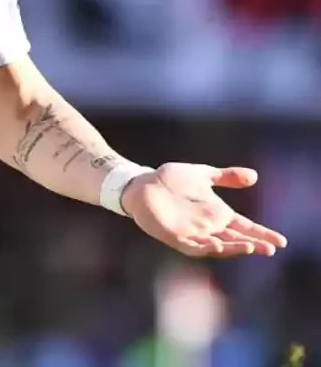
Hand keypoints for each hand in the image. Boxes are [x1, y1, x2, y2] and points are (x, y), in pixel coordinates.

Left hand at [122, 162, 287, 257]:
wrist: (142, 183)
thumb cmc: (171, 180)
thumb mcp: (203, 175)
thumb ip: (226, 177)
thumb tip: (254, 176)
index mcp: (217, 214)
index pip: (244, 227)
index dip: (261, 234)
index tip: (281, 241)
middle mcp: (208, 227)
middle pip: (235, 239)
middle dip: (253, 244)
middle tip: (270, 248)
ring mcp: (192, 233)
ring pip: (218, 246)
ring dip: (233, 248)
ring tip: (250, 247)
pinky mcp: (175, 237)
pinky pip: (193, 246)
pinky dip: (205, 247)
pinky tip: (217, 245)